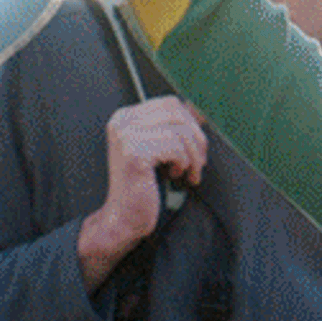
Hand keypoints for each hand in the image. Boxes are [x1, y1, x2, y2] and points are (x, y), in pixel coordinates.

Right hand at [75, 95, 204, 286]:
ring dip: (192, 155)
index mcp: (125, 118)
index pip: (170, 103)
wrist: (124, 217)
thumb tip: (199, 112)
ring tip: (189, 172)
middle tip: (198, 161)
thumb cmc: (144, 187)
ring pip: (179, 131)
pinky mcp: (134, 153)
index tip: (196, 146)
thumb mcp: (160, 150)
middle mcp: (122, 122)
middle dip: (195, 138)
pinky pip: (175, 146)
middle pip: (176, 112)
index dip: (191, 123)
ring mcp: (126, 136)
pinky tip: (176, 175)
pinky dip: (184, 162)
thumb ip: (173, 129)